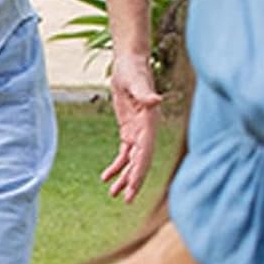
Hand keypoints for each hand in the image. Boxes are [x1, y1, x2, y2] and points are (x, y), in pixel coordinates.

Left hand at [101, 52, 161, 202]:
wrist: (129, 63)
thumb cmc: (134, 70)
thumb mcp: (135, 81)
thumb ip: (145, 93)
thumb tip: (156, 100)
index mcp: (149, 123)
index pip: (145, 152)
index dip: (139, 170)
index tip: (132, 187)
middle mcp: (146, 130)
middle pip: (141, 161)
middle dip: (134, 181)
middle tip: (126, 200)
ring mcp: (138, 131)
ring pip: (132, 160)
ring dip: (124, 177)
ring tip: (113, 194)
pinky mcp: (129, 130)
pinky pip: (124, 153)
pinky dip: (117, 165)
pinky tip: (106, 177)